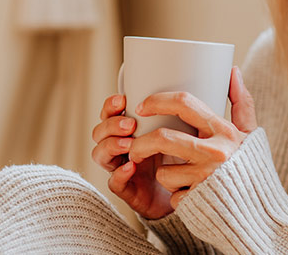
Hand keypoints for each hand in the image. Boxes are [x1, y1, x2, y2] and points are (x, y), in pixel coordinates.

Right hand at [91, 94, 173, 219]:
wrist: (189, 192)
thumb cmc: (181, 158)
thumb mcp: (176, 132)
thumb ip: (170, 116)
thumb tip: (176, 95)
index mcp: (128, 132)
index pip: (109, 114)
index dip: (110, 106)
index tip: (123, 100)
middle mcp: (120, 149)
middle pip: (99, 132)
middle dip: (111, 125)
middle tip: (131, 125)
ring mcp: (120, 169)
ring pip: (99, 155)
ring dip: (111, 146)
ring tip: (129, 144)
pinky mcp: (127, 191)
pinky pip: (114, 183)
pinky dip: (119, 174)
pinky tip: (131, 166)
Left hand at [128, 66, 256, 207]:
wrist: (262, 214)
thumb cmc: (252, 170)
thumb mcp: (251, 134)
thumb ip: (242, 101)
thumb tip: (233, 70)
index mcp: (225, 131)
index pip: (184, 103)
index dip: (157, 101)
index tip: (142, 107)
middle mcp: (215, 152)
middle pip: (163, 138)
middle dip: (141, 143)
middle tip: (135, 148)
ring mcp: (205, 178)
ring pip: (163, 171)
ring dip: (165, 176)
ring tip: (180, 178)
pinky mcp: (198, 201)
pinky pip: (172, 195)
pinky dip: (177, 196)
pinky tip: (192, 196)